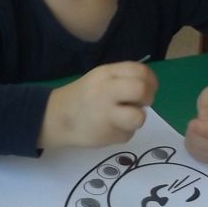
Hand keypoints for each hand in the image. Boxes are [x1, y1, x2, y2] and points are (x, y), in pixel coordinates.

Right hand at [39, 61, 156, 149]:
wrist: (57, 118)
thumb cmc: (85, 96)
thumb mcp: (101, 78)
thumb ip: (124, 79)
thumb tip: (150, 88)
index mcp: (106, 74)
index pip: (139, 71)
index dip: (150, 80)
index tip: (148, 88)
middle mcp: (106, 92)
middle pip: (141, 90)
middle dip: (148, 97)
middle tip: (141, 103)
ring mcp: (105, 115)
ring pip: (138, 117)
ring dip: (137, 118)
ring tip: (125, 118)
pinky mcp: (106, 135)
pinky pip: (128, 134)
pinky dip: (123, 131)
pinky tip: (110, 128)